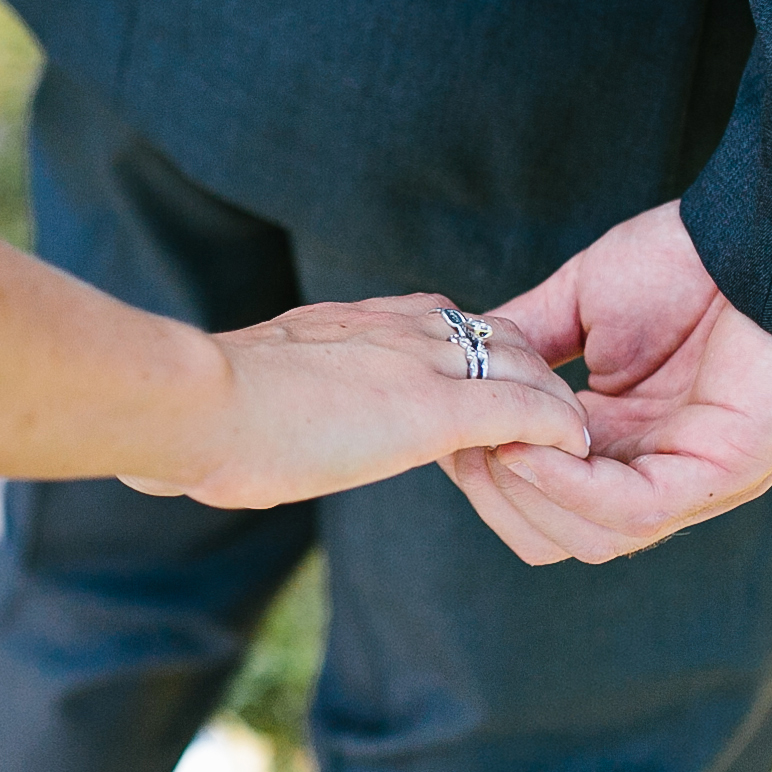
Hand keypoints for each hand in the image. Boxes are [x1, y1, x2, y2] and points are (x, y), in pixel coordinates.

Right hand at [123, 295, 589, 508]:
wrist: (196, 405)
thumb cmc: (202, 410)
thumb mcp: (256, 387)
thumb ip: (279, 396)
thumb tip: (247, 440)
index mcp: (358, 321)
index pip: (444, 325)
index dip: (473, 362)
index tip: (479, 396)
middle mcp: (400, 327)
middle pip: (498, 337)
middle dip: (528, 378)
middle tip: (549, 427)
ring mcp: (421, 363)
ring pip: (524, 365)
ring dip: (551, 404)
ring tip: (573, 445)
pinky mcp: (436, 408)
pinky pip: (525, 411)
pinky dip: (558, 428)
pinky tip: (576, 450)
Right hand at [446, 201, 771, 563]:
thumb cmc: (693, 259)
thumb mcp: (580, 303)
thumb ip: (524, 343)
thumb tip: (459, 364)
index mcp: (623, 440)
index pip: (539, 497)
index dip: (484, 471)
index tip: (445, 425)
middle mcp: (657, 472)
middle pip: (559, 535)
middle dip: (497, 496)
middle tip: (464, 443)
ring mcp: (694, 480)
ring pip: (592, 538)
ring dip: (527, 497)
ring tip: (493, 441)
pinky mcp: (724, 471)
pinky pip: (634, 509)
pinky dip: (569, 488)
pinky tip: (526, 444)